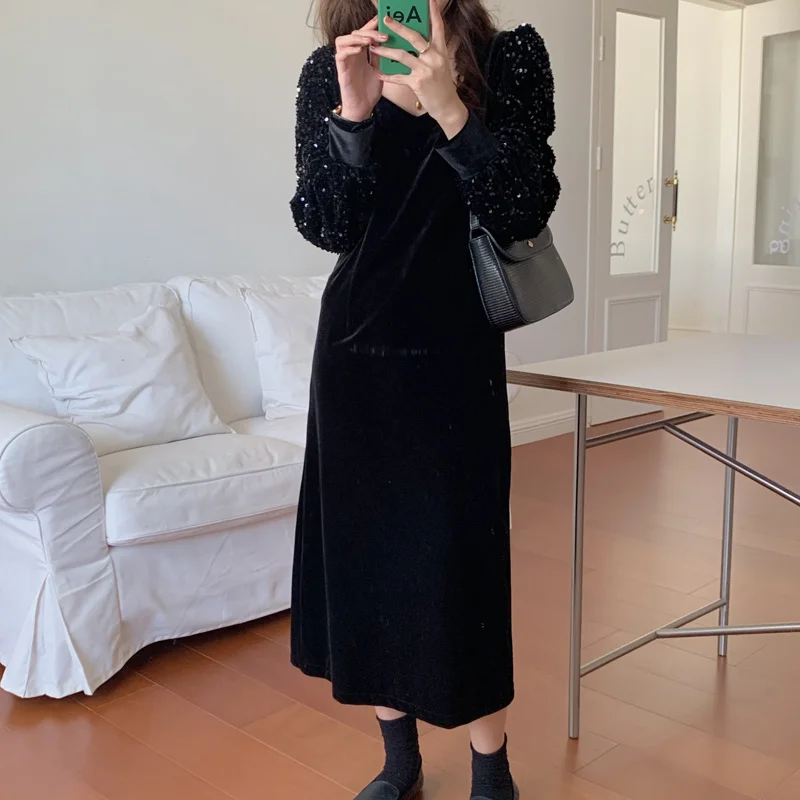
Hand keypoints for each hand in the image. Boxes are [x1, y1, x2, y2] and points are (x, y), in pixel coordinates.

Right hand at [334, 16, 386, 121]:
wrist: (363, 109)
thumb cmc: (369, 91)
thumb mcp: (379, 70)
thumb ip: (379, 56)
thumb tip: (386, 42)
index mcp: (360, 54)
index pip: (362, 34)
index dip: (370, 26)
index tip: (382, 22)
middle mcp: (351, 56)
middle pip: (354, 34)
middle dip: (368, 31)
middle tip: (382, 35)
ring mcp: (345, 63)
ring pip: (342, 40)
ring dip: (356, 38)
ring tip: (369, 40)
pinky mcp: (341, 71)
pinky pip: (340, 55)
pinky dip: (349, 50)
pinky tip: (360, 50)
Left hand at [370, 0, 468, 137]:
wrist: (447, 106)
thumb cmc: (441, 85)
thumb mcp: (440, 64)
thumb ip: (429, 52)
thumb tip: (413, 41)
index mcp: (441, 51)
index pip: (438, 27)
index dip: (433, 12)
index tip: (428, 0)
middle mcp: (434, 58)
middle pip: (414, 37)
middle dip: (399, 27)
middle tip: (386, 19)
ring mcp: (426, 70)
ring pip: (402, 55)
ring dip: (386, 50)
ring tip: (374, 47)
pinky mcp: (418, 83)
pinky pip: (398, 77)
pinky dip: (387, 76)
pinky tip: (378, 73)